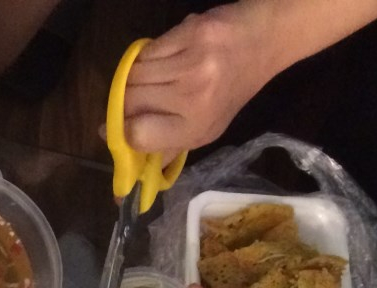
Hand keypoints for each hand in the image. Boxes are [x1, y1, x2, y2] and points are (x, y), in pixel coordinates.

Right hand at [121, 4, 273, 154]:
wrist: (263, 41)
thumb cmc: (230, 89)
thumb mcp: (206, 127)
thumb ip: (169, 145)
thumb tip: (130, 164)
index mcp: (196, 128)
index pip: (138, 135)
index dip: (120, 132)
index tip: (113, 128)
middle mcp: (194, 98)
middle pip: (129, 103)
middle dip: (123, 102)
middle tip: (132, 100)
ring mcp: (192, 64)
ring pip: (133, 75)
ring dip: (133, 77)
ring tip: (151, 77)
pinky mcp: (190, 35)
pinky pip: (147, 51)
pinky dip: (148, 56)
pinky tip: (163, 57)